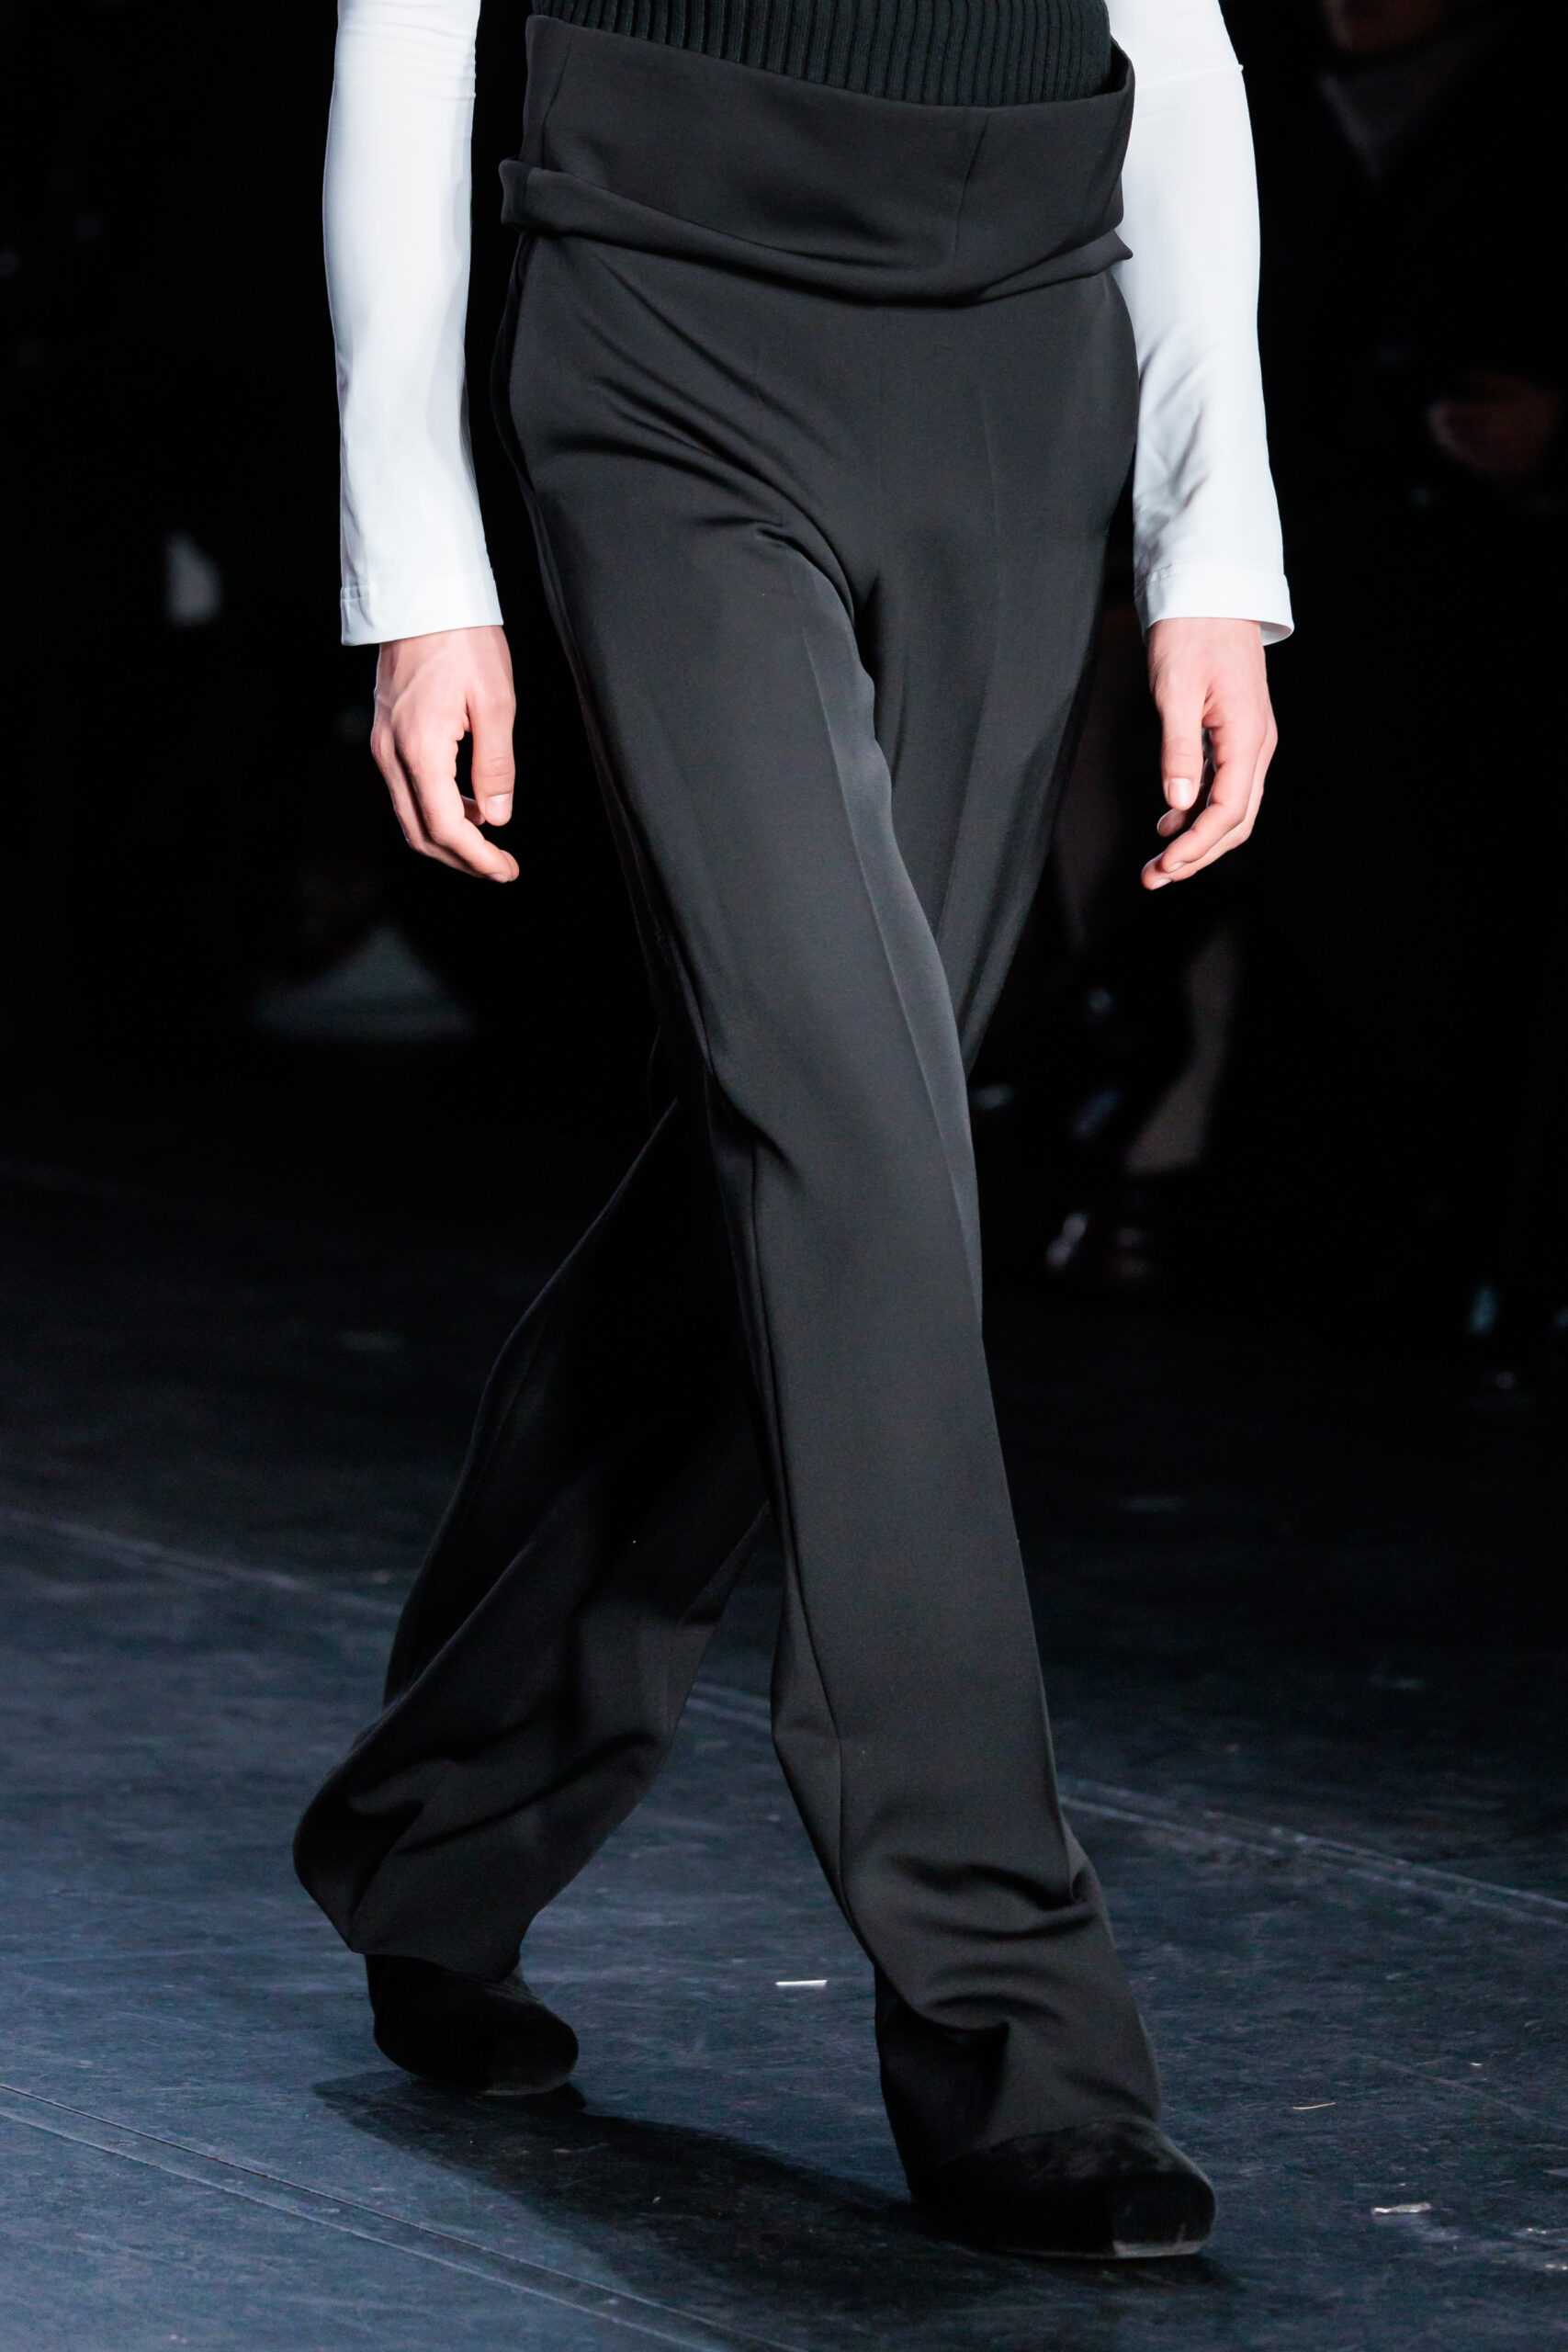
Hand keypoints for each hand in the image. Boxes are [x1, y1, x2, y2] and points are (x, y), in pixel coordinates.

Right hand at [371, 625, 518, 881]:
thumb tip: (497, 817)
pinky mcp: (386, 735)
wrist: (423, 596)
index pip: (445, 827)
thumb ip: (496, 767)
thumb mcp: (496, 703)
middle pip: (420, 833)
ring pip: (411, 816)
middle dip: (462, 859)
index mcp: (420, 748)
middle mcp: (391, 753)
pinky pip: (407, 791)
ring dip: (449, 838)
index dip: (477, 858)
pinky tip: (469, 805)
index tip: (506, 870)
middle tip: (501, 868)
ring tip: (490, 842)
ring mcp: (383, 745)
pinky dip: (437, 810)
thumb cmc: (463, 640)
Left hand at [1142, 617, 1275, 889]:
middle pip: (1236, 821)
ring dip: (1196, 840)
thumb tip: (1179, 802)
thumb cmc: (1191, 632)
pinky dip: (1198, 813)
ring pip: (1232, 809)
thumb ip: (1180, 748)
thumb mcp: (1177, 689)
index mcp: (1248, 735)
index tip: (1165, 866)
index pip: (1229, 811)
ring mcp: (1249, 741)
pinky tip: (1169, 823)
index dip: (1197, 846)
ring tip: (1157, 861)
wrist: (1210, 591)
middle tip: (1153, 878)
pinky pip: (1225, 788)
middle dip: (1197, 855)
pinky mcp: (1236, 736)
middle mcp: (1256, 744)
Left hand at [1428, 372, 1564, 484]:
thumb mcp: (1520, 387)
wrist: (1560, 439)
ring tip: (1441, 427)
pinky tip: (1453, 442)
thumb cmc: (1542, 408)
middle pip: (1448, 430)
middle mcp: (1489, 435)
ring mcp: (1490, 453)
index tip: (1437, 402)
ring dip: (1443, 436)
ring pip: (1453, 447)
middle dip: (1437, 422)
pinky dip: (1455, 449)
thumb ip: (1490, 379)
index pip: (1453, 410)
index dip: (1440, 406)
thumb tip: (1463, 374)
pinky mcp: (1492, 468)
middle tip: (1434, 413)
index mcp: (1495, 412)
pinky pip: (1464, 460)